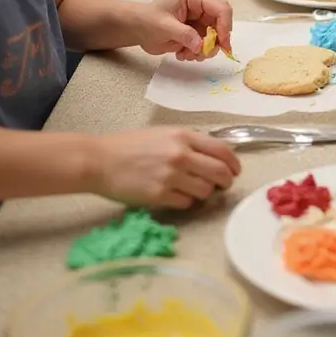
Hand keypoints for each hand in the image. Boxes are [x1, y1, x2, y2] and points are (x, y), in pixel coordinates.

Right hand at [92, 128, 240, 208]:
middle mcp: (180, 155)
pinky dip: (186, 202)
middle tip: (223, 185)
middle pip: (219, 172)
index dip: (234, 163)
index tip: (235, 171)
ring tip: (194, 190)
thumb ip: (187, 142)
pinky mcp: (159, 195)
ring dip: (204, 193)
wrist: (100, 160)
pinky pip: (186, 203)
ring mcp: (171, 176)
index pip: (222, 150)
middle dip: (226, 181)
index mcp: (183, 136)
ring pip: (205, 191)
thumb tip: (212, 155)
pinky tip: (176, 196)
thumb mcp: (162, 134)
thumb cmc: (129, 146)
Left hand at [135, 0, 232, 59]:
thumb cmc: (148, 20)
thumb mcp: (165, 27)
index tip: (222, 46)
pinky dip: (200, 51)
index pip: (221, 8)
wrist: (138, 27)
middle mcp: (203, 1)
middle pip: (223, 22)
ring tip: (186, 54)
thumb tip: (201, 46)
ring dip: (205, 48)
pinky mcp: (200, 26)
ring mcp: (202, 14)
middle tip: (202, 54)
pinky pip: (209, 41)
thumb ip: (184, 35)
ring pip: (218, 34)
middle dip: (215, 40)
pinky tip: (184, 52)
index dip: (225, 28)